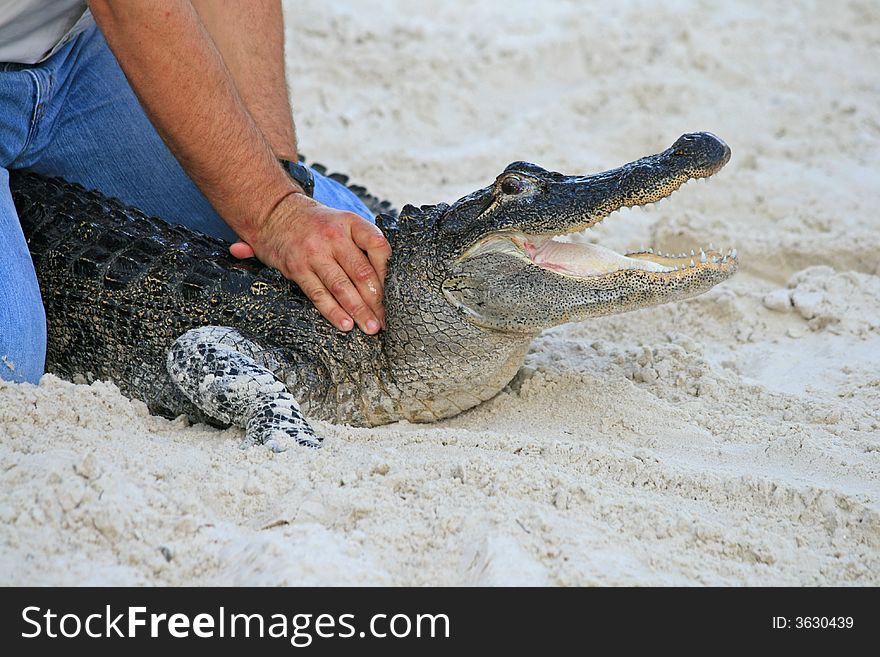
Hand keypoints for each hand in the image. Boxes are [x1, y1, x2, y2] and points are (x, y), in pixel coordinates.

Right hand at [230, 192, 390, 333]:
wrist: (275, 213)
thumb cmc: (317, 224)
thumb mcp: (343, 222)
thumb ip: (363, 244)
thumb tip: (388, 279)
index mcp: (351, 223)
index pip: (378, 246)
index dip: (388, 272)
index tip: (396, 293)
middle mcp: (334, 236)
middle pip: (362, 273)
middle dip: (376, 302)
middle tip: (385, 322)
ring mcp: (314, 253)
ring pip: (342, 287)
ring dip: (358, 311)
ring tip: (370, 328)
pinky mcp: (297, 268)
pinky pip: (319, 294)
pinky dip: (333, 312)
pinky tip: (345, 324)